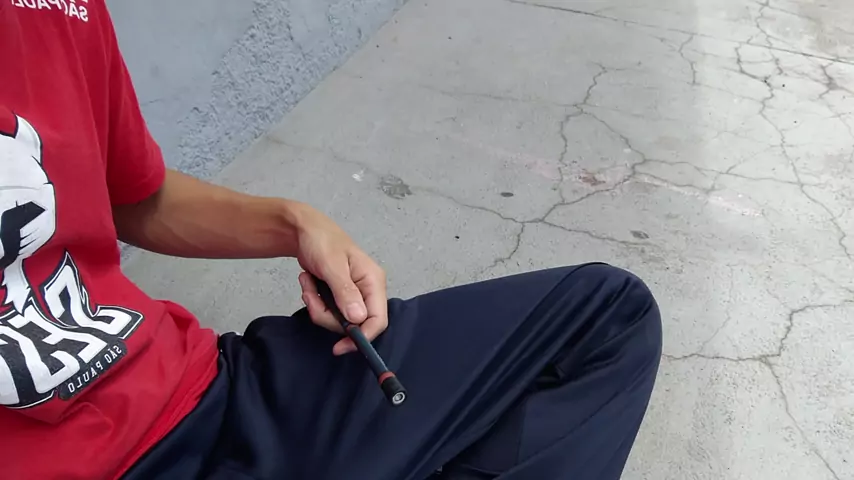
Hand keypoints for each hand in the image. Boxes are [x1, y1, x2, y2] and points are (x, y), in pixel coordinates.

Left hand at [294, 206, 387, 355]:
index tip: (339, 346)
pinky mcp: (341, 296)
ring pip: (339, 320)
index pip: (378, 320)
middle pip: (354, 324)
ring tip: (308, 284)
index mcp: (373, 281)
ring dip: (318, 307)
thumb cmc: (321, 241)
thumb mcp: (332, 266)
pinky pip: (330, 312)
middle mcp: (368, 290)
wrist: (303, 230)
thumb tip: (358, 320)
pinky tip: (309, 284)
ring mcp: (354, 294)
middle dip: (328, 316)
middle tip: (311, 297)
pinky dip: (315, 302)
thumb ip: (345, 293)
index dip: (362, 337)